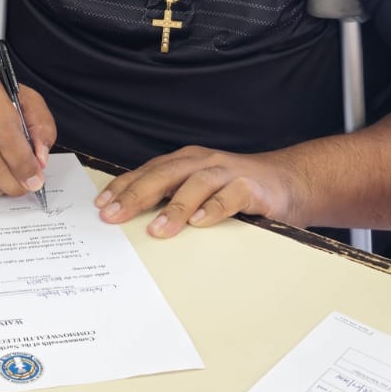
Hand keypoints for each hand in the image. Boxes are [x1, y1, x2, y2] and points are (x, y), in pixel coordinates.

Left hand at [94, 146, 300, 237]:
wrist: (288, 182)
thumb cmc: (235, 190)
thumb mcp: (199, 190)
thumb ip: (172, 200)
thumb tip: (131, 222)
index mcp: (185, 161)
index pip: (147, 172)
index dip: (123, 187)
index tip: (101, 206)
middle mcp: (203, 162)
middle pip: (164, 174)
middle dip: (136, 195)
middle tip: (114, 216)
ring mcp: (228, 172)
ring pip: (195, 184)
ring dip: (174, 208)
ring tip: (156, 230)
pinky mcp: (252, 187)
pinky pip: (230, 196)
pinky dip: (213, 209)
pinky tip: (200, 224)